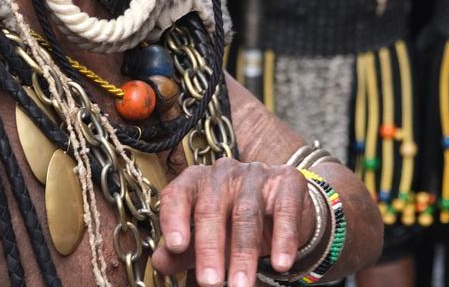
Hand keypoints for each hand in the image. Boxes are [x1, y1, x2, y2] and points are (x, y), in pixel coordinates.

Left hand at [153, 160, 313, 286]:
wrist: (282, 209)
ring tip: (241, 285)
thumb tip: (161, 262)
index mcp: (195, 181)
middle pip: (211, 208)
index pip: (178, 194)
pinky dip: (283, 239)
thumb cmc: (233, 223)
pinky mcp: (287, 180)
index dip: (174, 219)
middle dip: (210, 249)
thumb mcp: (205, 238)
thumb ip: (182, 250)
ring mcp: (255, 173)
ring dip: (244, 253)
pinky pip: (284, 210)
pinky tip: (280, 263)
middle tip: (210, 282)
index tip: (176, 246)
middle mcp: (223, 173)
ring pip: (246, 213)